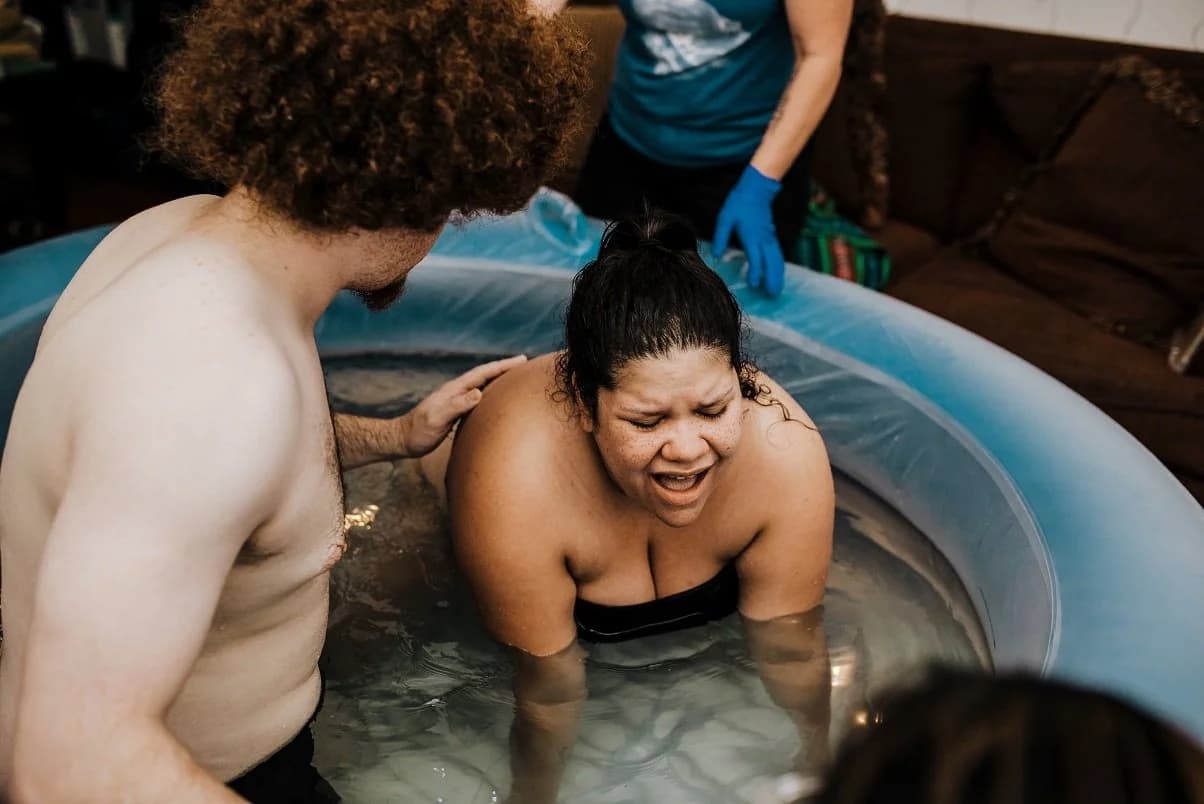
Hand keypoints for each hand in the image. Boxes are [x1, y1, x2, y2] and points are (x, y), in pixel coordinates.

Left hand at [399, 355, 526, 457]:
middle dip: (504, 368)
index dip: (502, 366)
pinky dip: (490, 394)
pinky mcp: (455, 411)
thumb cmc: (418, 432)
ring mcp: (455, 400)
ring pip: (482, 385)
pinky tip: (495, 399)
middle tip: (524, 363)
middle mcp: (456, 391)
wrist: (401, 439)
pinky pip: (478, 398)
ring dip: (498, 379)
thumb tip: (479, 392)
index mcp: (454, 390)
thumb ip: (457, 405)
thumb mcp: (437, 419)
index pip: (482, 373)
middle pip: (484, 375)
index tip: (521, 360)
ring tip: (515, 377)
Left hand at [713, 164, 785, 296]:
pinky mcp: (772, 237)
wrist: (756, 189)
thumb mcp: (725, 219)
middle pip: (772, 263)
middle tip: (772, 296)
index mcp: (751, 236)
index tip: (754, 285)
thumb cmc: (739, 204)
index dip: (756, 272)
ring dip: (778, 276)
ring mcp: (770, 239)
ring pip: (778, 260)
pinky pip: (778, 255)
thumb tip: (716, 255)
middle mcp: (764, 239)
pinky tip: (778, 275)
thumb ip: (721, 237)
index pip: (756, 257)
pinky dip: (779, 267)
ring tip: (777, 290)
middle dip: (773, 279)